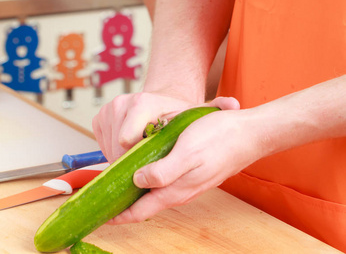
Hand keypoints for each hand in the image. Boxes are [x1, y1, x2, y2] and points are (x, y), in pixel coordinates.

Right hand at [92, 92, 194, 162]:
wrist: (163, 102)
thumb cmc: (174, 116)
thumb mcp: (182, 126)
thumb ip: (176, 141)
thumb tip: (166, 170)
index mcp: (141, 103)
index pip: (125, 140)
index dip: (136, 156)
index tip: (150, 159)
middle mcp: (121, 103)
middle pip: (116, 148)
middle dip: (129, 159)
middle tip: (146, 160)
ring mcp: (107, 109)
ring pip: (108, 148)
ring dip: (122, 155)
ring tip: (139, 149)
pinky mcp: (99, 117)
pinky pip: (102, 144)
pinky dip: (114, 150)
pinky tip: (129, 145)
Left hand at [108, 97, 265, 224]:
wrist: (248, 134)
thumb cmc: (219, 139)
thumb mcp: (187, 153)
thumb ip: (163, 172)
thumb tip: (138, 181)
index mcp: (176, 190)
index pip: (141, 212)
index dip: (120, 216)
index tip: (102, 216)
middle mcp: (180, 191)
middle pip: (145, 206)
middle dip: (124, 205)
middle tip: (104, 199)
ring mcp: (186, 183)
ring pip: (154, 194)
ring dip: (135, 193)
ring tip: (117, 186)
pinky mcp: (191, 173)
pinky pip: (164, 182)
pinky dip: (148, 181)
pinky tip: (142, 170)